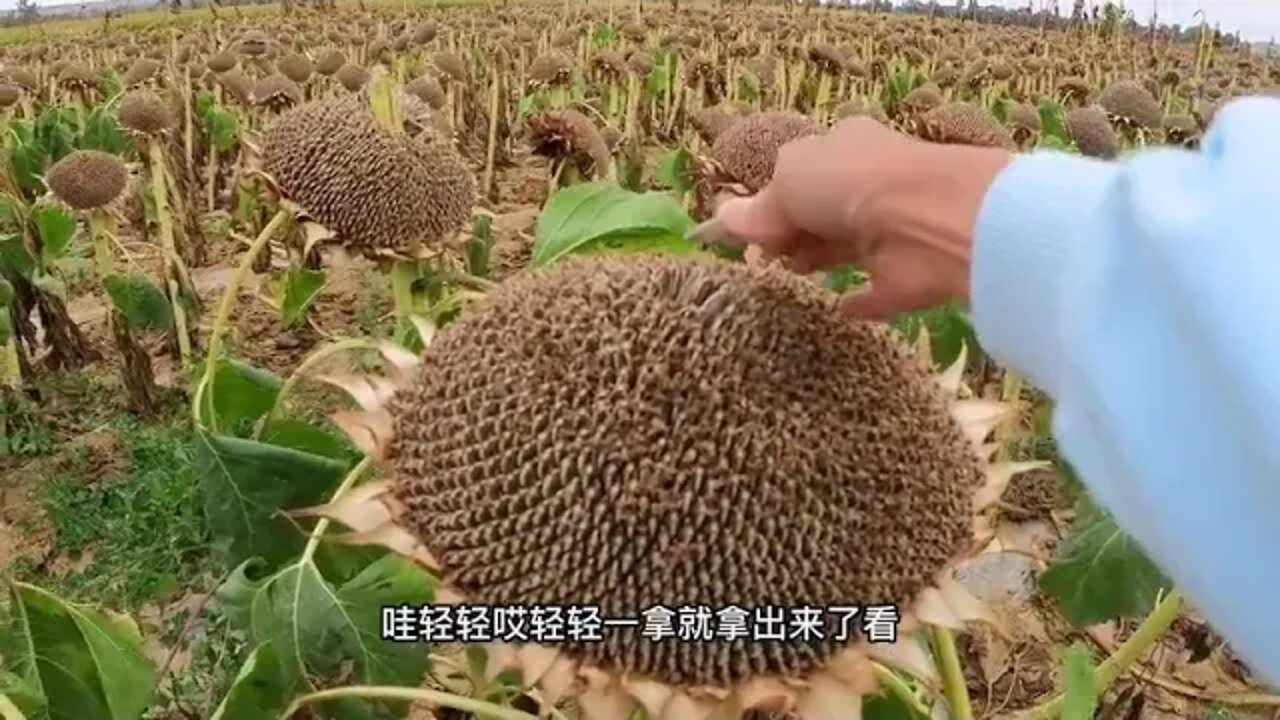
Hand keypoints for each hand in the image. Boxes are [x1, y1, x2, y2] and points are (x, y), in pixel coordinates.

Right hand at [712, 117, 1012, 319]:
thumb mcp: (790, 181)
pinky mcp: (906, 276)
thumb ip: (758, 206)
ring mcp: (890, 231)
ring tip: (784, 279)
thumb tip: (723, 220)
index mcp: (842, 148)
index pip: (798, 174)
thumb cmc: (853, 184)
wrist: (933, 221)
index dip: (768, 201)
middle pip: (818, 212)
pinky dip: (855, 302)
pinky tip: (834, 311)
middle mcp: (868, 184)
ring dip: (815, 260)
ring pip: (843, 248)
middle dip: (790, 232)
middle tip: (758, 259)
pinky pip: (874, 293)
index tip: (740, 234)